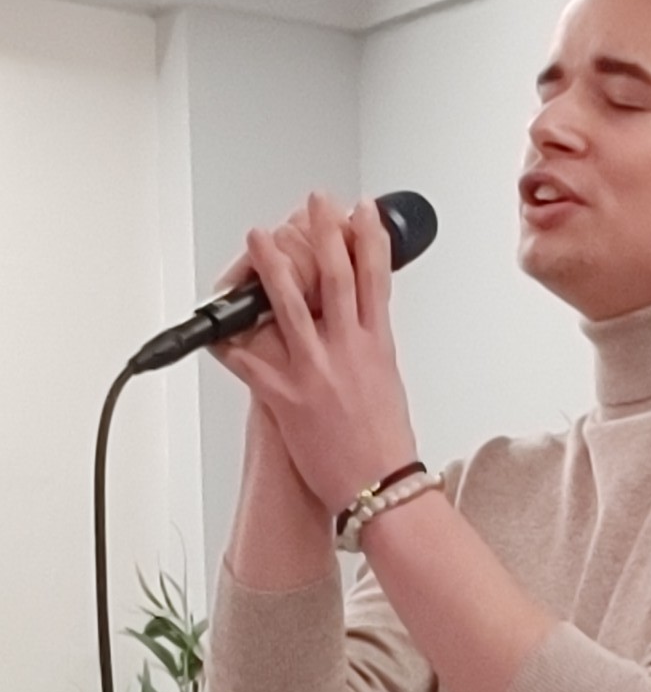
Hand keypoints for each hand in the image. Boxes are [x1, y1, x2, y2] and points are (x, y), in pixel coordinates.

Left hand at [213, 192, 418, 515]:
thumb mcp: (391, 386)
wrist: (383, 489)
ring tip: (259, 236)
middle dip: (325, 232)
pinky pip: (250, 362)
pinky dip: (230, 342)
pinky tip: (218, 324)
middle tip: (316, 202)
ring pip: (291, 305)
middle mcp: (348, 351)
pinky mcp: (287, 398)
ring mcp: (316, 371)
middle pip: (338, 276)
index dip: (371, 238)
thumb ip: (371, 351)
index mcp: (378, 347)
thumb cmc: (388, 448)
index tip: (363, 210)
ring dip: (273, 264)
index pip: (377, 279)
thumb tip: (362, 332)